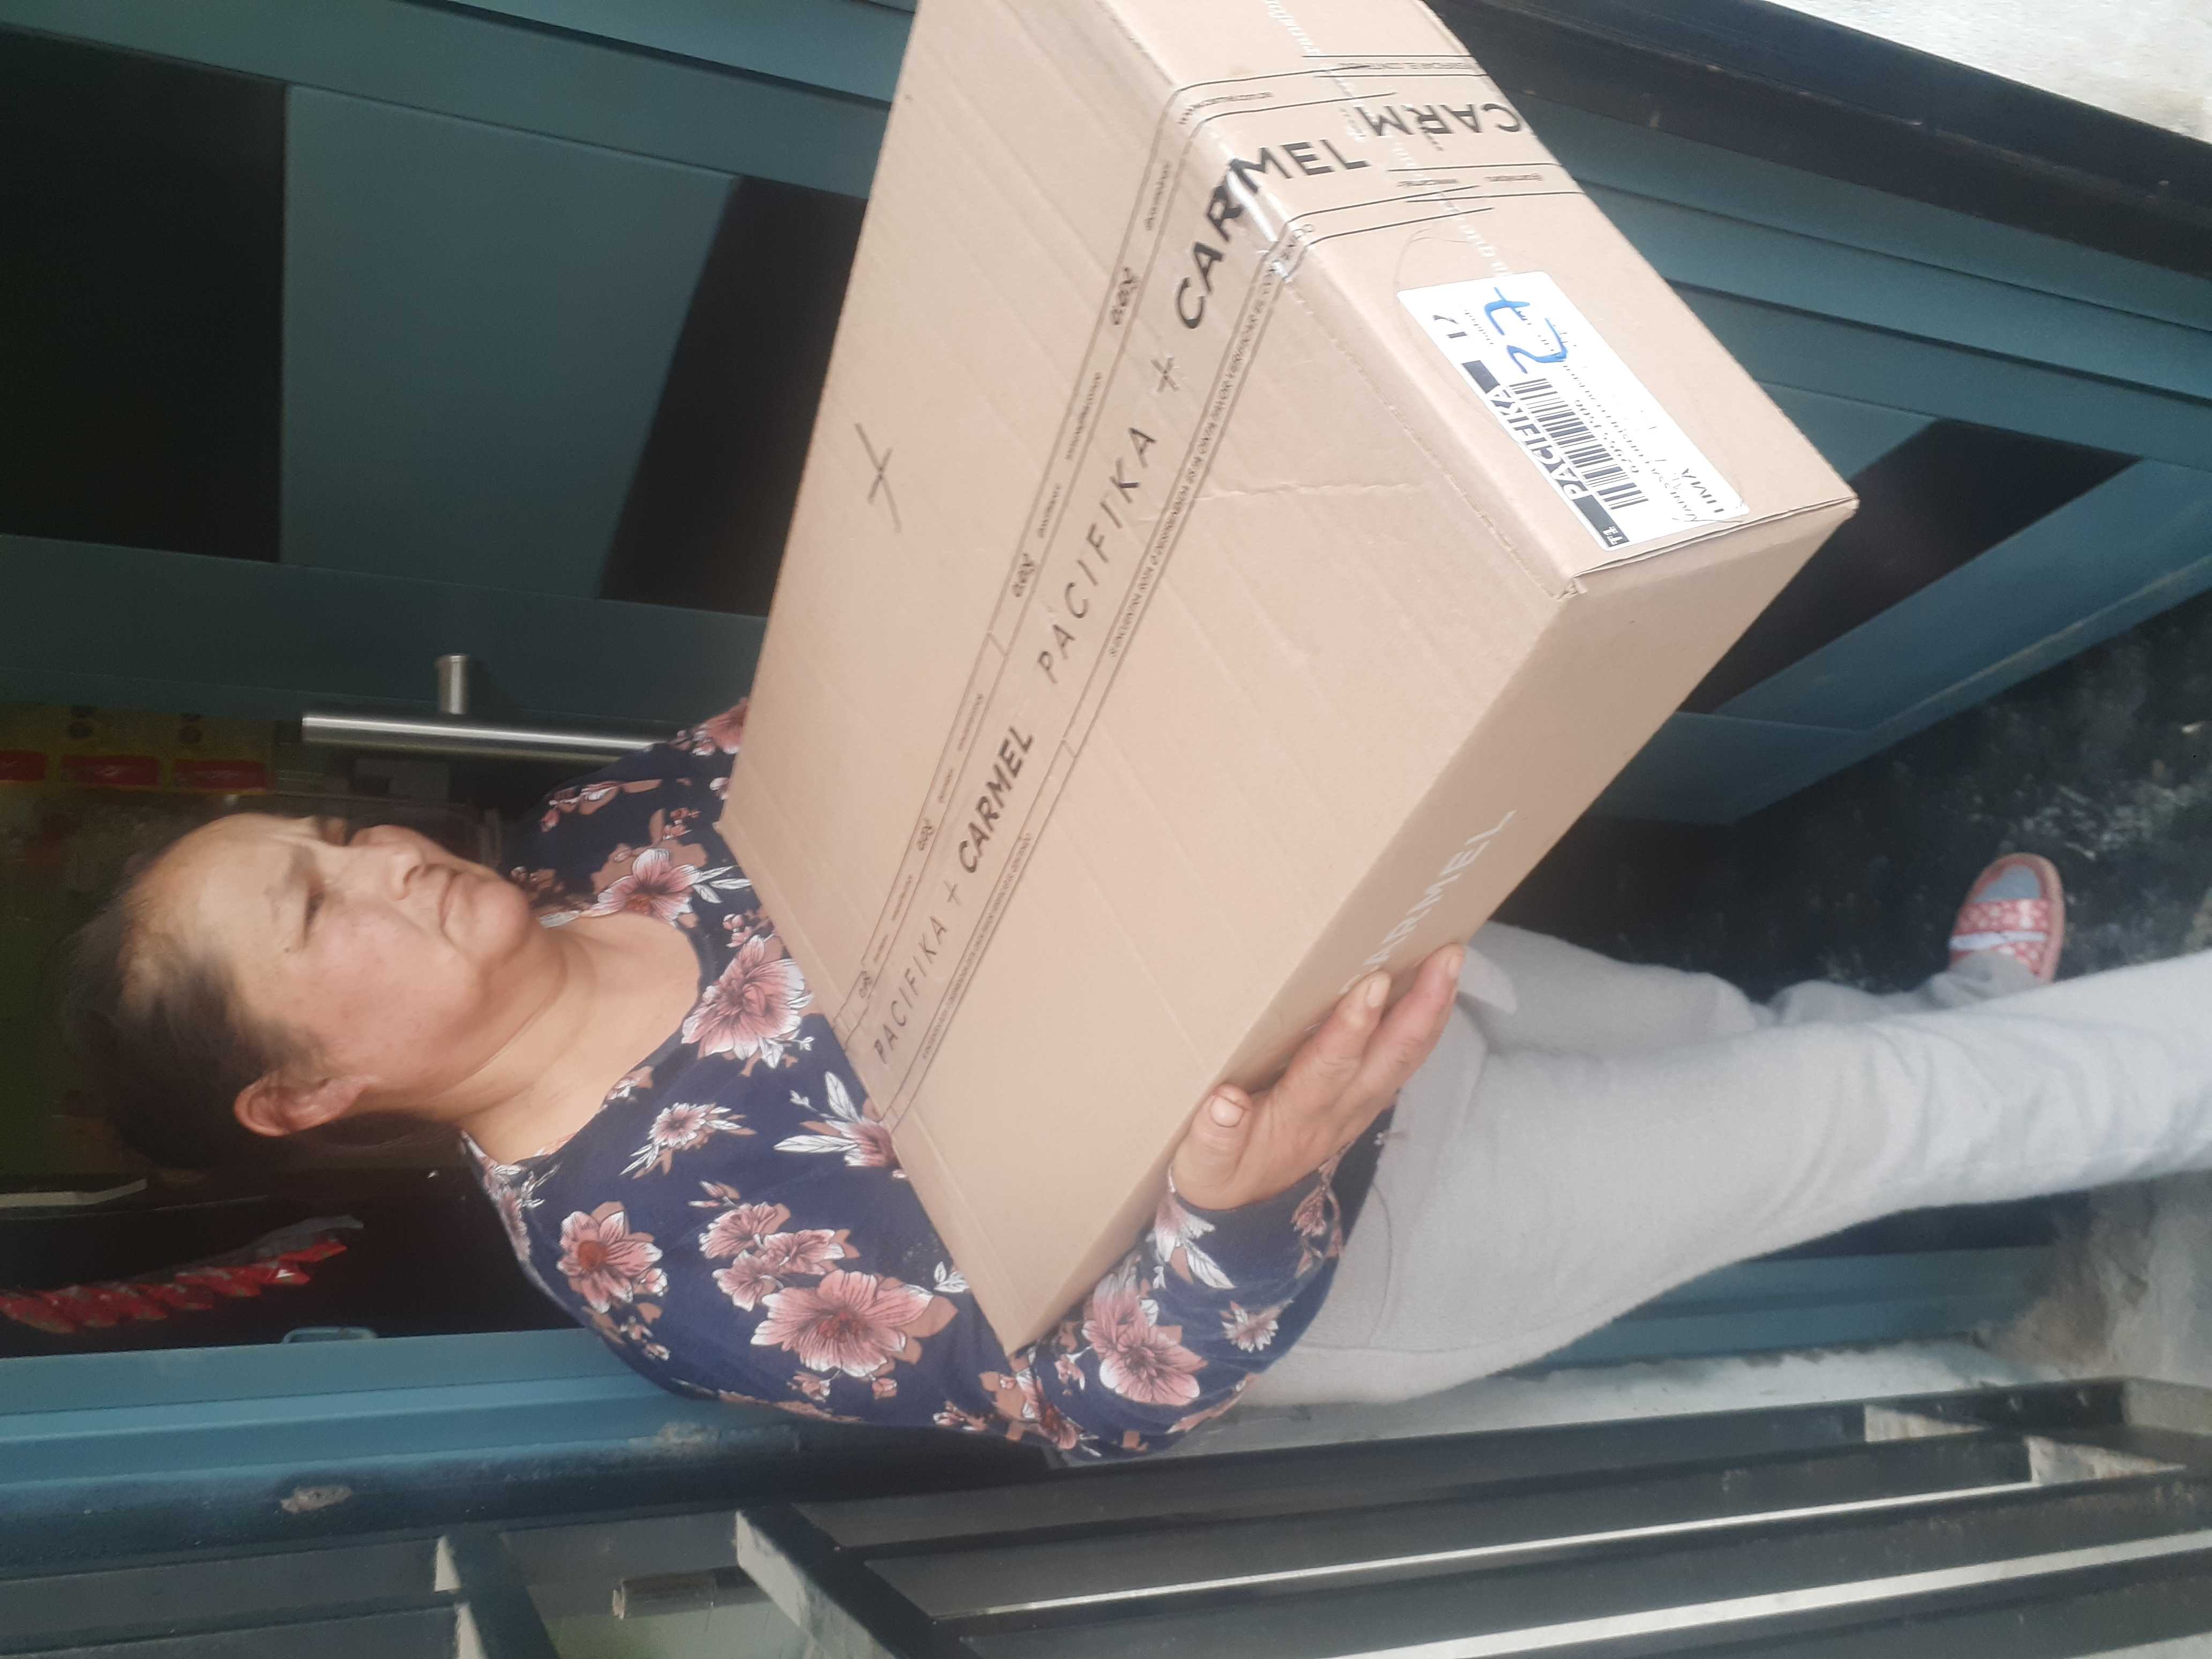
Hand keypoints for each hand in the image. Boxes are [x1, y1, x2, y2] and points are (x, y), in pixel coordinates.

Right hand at [1171, 944, 1464, 1211]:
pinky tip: (1433, 994)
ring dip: (1432, 1012)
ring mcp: (1357, 1108)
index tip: (1373, 984)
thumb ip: (1213, 1138)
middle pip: (1390, 1058)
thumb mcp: (1202, 1166)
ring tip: (1451, 962)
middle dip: (1421, 1008)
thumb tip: (1225, 1102)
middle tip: (1448, 956)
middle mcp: (1338, 1110)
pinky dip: (1423, 1027)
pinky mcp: (1361, 1104)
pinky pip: (1401, 1063)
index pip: (1330, 1068)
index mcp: (1297, 1117)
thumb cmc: (1218, 1175)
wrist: (1241, 1216)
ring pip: (1404, 1059)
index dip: (1352, 1027)